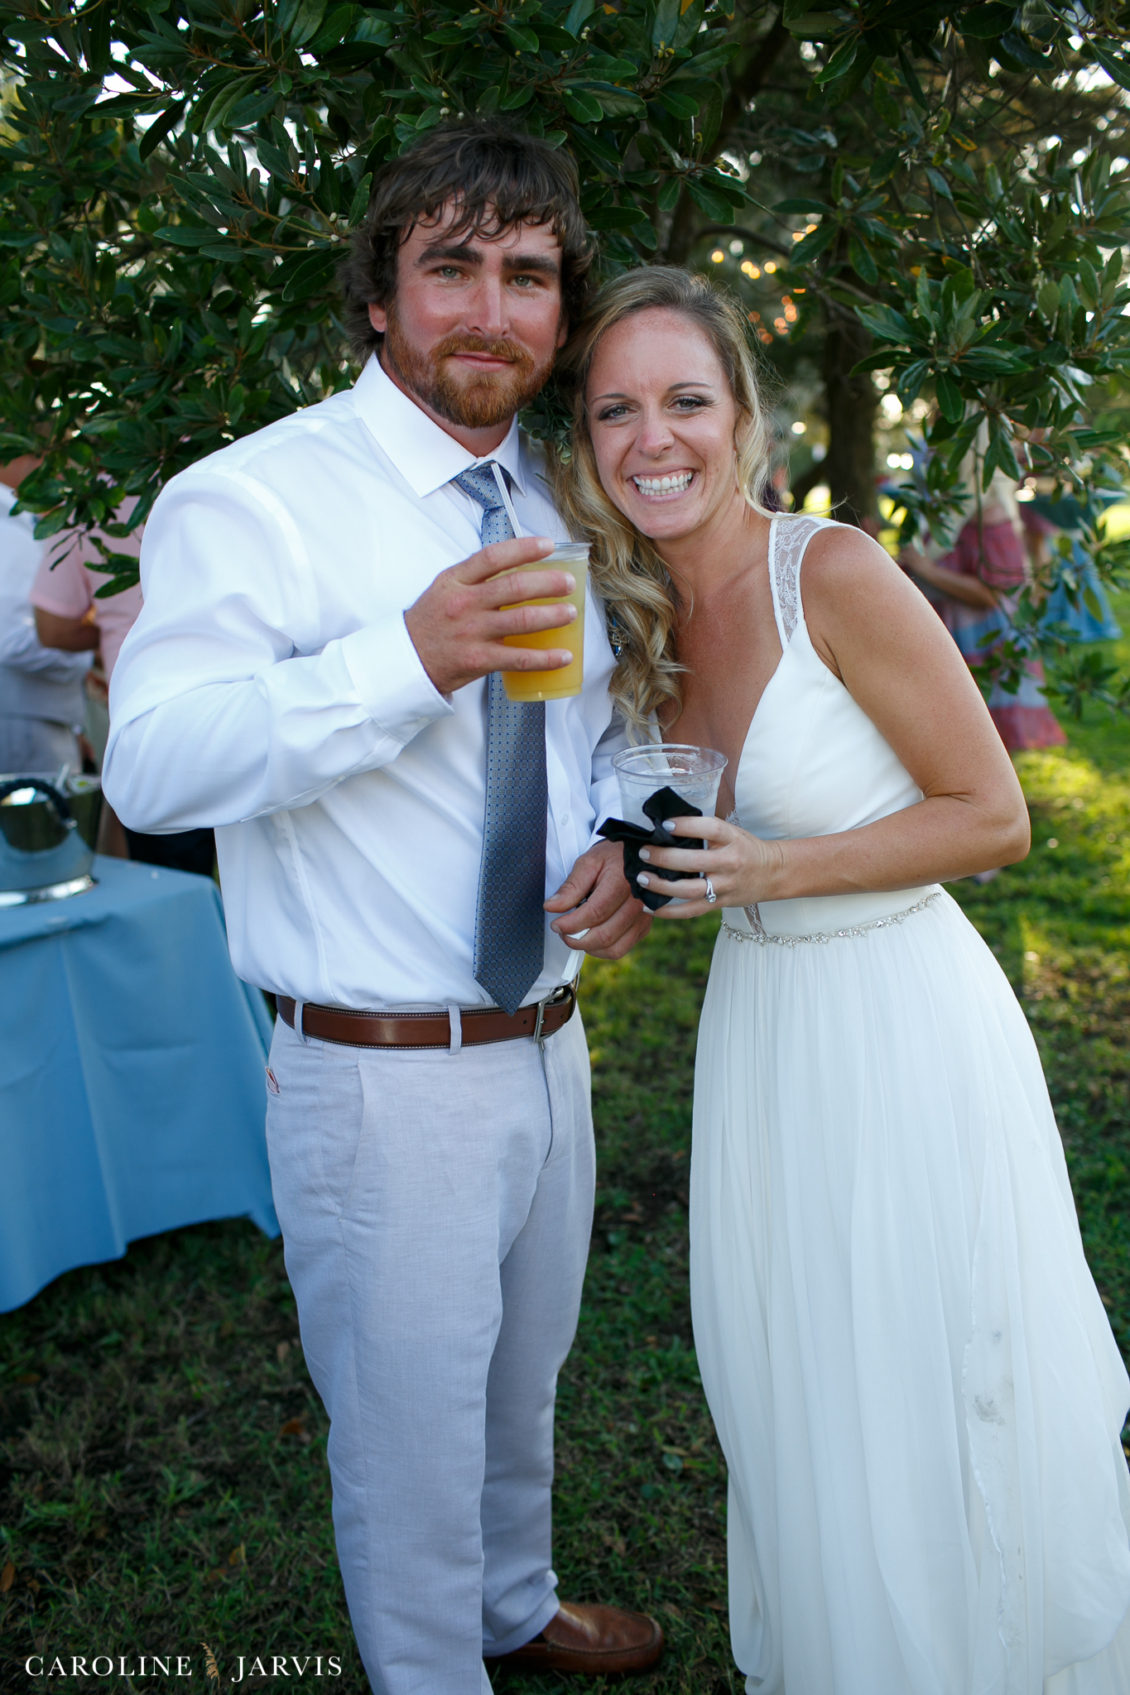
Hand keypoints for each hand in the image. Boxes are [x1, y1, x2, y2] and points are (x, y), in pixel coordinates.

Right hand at [405, 535, 578, 695]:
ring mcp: (472, 632)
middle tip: (569, 584)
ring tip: (572, 613)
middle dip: (548, 583)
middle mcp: (465, 603)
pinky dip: (546, 658)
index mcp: (456, 580)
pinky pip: (519, 658)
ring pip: (522, 620)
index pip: (493, 556)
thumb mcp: (445, 587)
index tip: (548, 545)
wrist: (407, 659)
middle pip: (514, 587)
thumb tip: (520, 565)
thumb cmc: (432, 621)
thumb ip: (476, 576)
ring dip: (553, 616)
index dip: (524, 548)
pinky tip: (564, 656)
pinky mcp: (479, 660)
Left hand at [545, 839, 650, 958]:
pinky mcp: (643, 927)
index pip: (595, 913)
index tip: (556, 925)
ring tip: (576, 936)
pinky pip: (621, 949)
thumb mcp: (589, 863)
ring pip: (613, 948)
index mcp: (622, 883)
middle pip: (604, 935)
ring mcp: (643, 918)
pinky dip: (602, 950)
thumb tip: (552, 906)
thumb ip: (571, 886)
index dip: (571, 924)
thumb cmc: (613, 858)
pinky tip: (592, 938)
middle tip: (563, 933)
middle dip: (577, 940)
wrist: (638, 857)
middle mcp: (637, 903)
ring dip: (589, 948)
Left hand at [634, 814, 781, 917]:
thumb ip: (705, 831)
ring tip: (642, 878)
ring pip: (689, 890)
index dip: (686, 826)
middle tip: (644, 852)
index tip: (665, 824)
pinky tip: (650, 906)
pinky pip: (691, 911)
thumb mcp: (731, 833)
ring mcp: (725, 886)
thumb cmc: (744, 848)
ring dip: (661, 885)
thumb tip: (666, 827)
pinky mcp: (720, 903)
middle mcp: (729, 862)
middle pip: (694, 862)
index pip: (710, 829)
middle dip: (664, 857)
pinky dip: (668, 911)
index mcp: (732, 839)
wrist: (772, 873)